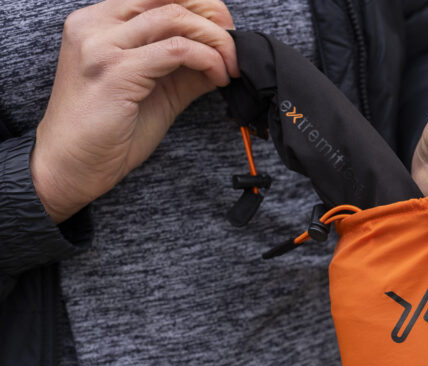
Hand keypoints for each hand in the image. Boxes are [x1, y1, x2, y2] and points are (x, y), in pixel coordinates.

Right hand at [31, 0, 238, 222]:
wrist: (72, 166)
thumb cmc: (110, 132)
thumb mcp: (157, 90)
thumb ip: (185, 68)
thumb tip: (225, 55)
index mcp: (101, 22)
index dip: (201, 6)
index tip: (226, 29)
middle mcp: (96, 24)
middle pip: (170, 0)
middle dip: (213, 20)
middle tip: (235, 48)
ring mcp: (102, 45)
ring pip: (176, 18)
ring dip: (215, 41)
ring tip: (230, 66)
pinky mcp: (115, 70)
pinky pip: (176, 51)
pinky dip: (206, 60)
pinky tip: (218, 78)